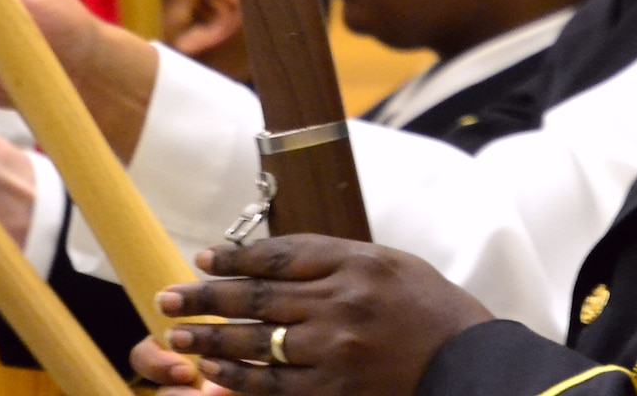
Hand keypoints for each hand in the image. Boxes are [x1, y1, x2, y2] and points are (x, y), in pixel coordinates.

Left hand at [139, 235, 492, 395]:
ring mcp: (336, 348)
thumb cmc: (428, 307)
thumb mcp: (388, 263)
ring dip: (212, 337)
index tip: (204, 258)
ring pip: (258, 341)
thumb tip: (274, 259)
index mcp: (357, 262)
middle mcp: (343, 301)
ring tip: (178, 334)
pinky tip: (214, 371)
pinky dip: (239, 377)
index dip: (236, 257)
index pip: (280, 254)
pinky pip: (274, 385)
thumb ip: (337, 259)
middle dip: (207, 297)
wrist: (467, 361)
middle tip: (169, 298)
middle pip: (259, 296)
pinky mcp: (335, 389)